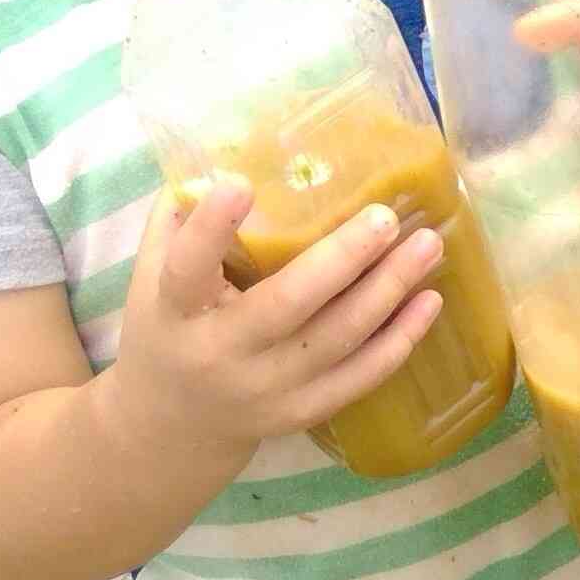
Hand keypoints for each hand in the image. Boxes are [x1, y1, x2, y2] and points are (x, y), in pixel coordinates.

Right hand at [108, 177, 446, 457]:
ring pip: (337, 339)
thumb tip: (221, 154)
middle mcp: (221, 355)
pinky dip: (400, 339)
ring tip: (427, 244)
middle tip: (386, 216)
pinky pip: (361, 376)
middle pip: (286, 305)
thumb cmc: (167, 329)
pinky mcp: (302, 412)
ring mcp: (266, 390)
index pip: (188, 269)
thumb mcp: (151, 278)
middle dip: (341, 259)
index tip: (241, 182)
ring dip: (388, 289)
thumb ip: (177, 220)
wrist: (172, 425)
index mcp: (174, 313)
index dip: (211, 228)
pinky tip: (429, 300)